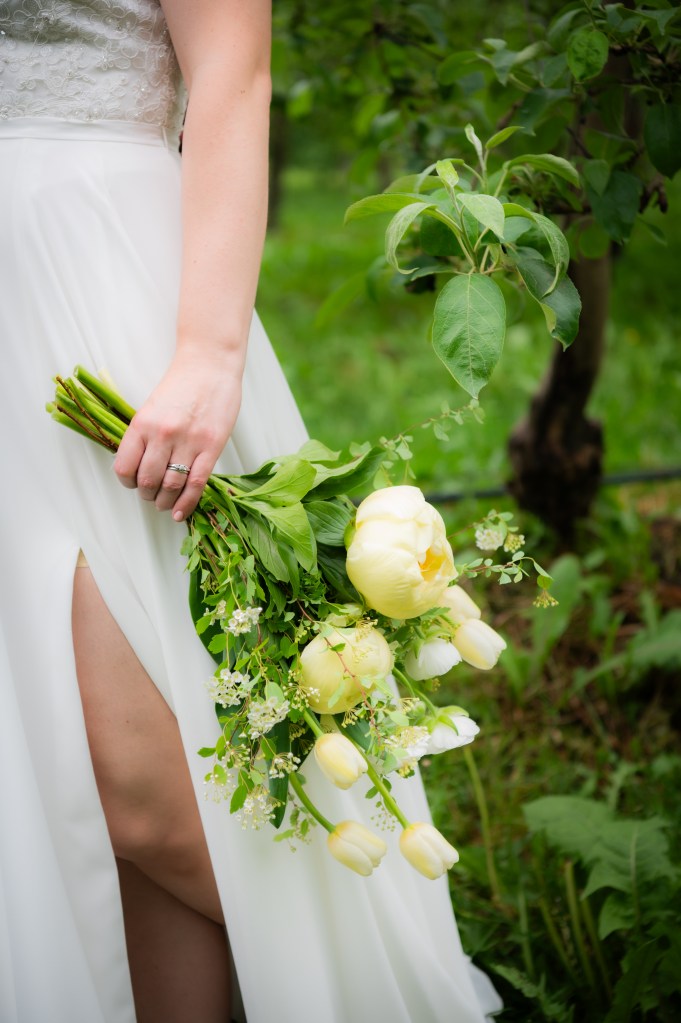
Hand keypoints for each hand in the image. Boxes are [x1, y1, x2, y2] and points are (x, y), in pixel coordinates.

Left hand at [113, 349, 242, 520]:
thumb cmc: (182, 384)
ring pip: (170, 486)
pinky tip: (180, 513)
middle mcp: (162, 435)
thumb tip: (141, 466)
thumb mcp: (152, 407)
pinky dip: (186, 504)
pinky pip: (195, 484)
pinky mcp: (211, 447)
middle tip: (151, 496)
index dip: (127, 482)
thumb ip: (145, 435)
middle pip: (147, 481)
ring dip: (165, 501)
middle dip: (147, 495)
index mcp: (142, 424)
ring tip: (165, 504)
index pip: (124, 467)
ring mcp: (188, 442)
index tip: (133, 483)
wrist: (210, 365)